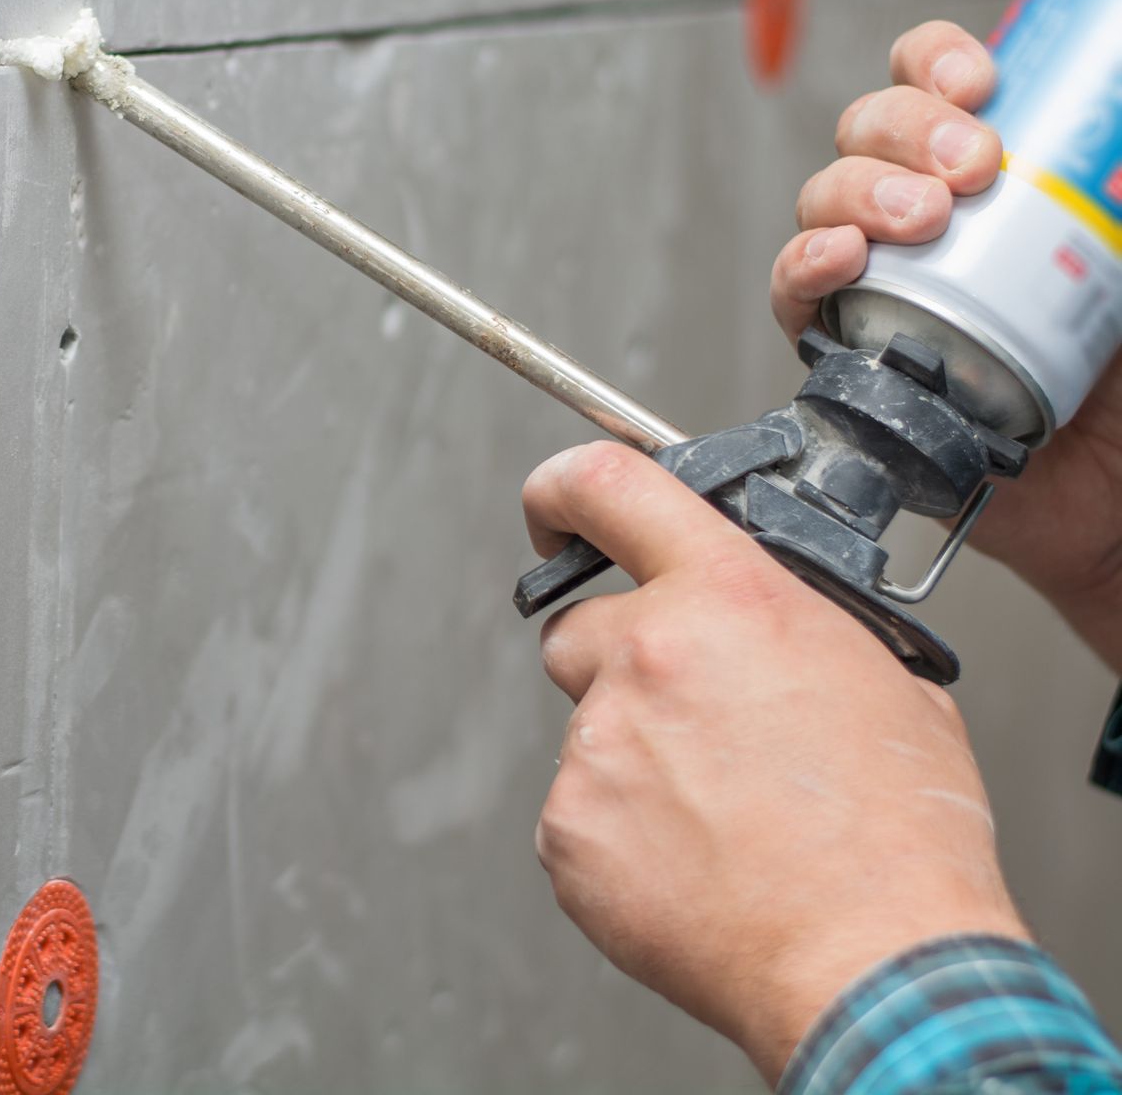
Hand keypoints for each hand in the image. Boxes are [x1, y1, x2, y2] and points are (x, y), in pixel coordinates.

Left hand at [525, 443, 1027, 1084]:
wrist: (873, 960)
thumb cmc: (897, 837)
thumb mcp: (883, 682)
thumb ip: (794, 631)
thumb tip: (761, 636)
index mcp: (731, 600)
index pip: (613, 488)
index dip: (564, 486)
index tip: (550, 506)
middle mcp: (648, 657)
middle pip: (579, 630)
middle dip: (621, 667)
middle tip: (692, 729)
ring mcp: (597, 745)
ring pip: (589, 731)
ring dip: (636, 762)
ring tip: (721, 820)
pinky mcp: (567, 829)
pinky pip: (577, 813)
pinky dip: (620, 836)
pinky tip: (692, 866)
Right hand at [769, 20, 1121, 669]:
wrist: (1114, 504)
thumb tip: (1119, 137)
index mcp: (993, 178)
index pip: (934, 85)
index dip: (936, 62)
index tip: (983, 84)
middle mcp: (924, 222)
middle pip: (868, 130)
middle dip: (904, 128)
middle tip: (972, 164)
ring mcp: (880, 284)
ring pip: (824, 199)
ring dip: (860, 190)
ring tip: (920, 219)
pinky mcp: (846, 354)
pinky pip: (794, 298)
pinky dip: (805, 265)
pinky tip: (841, 258)